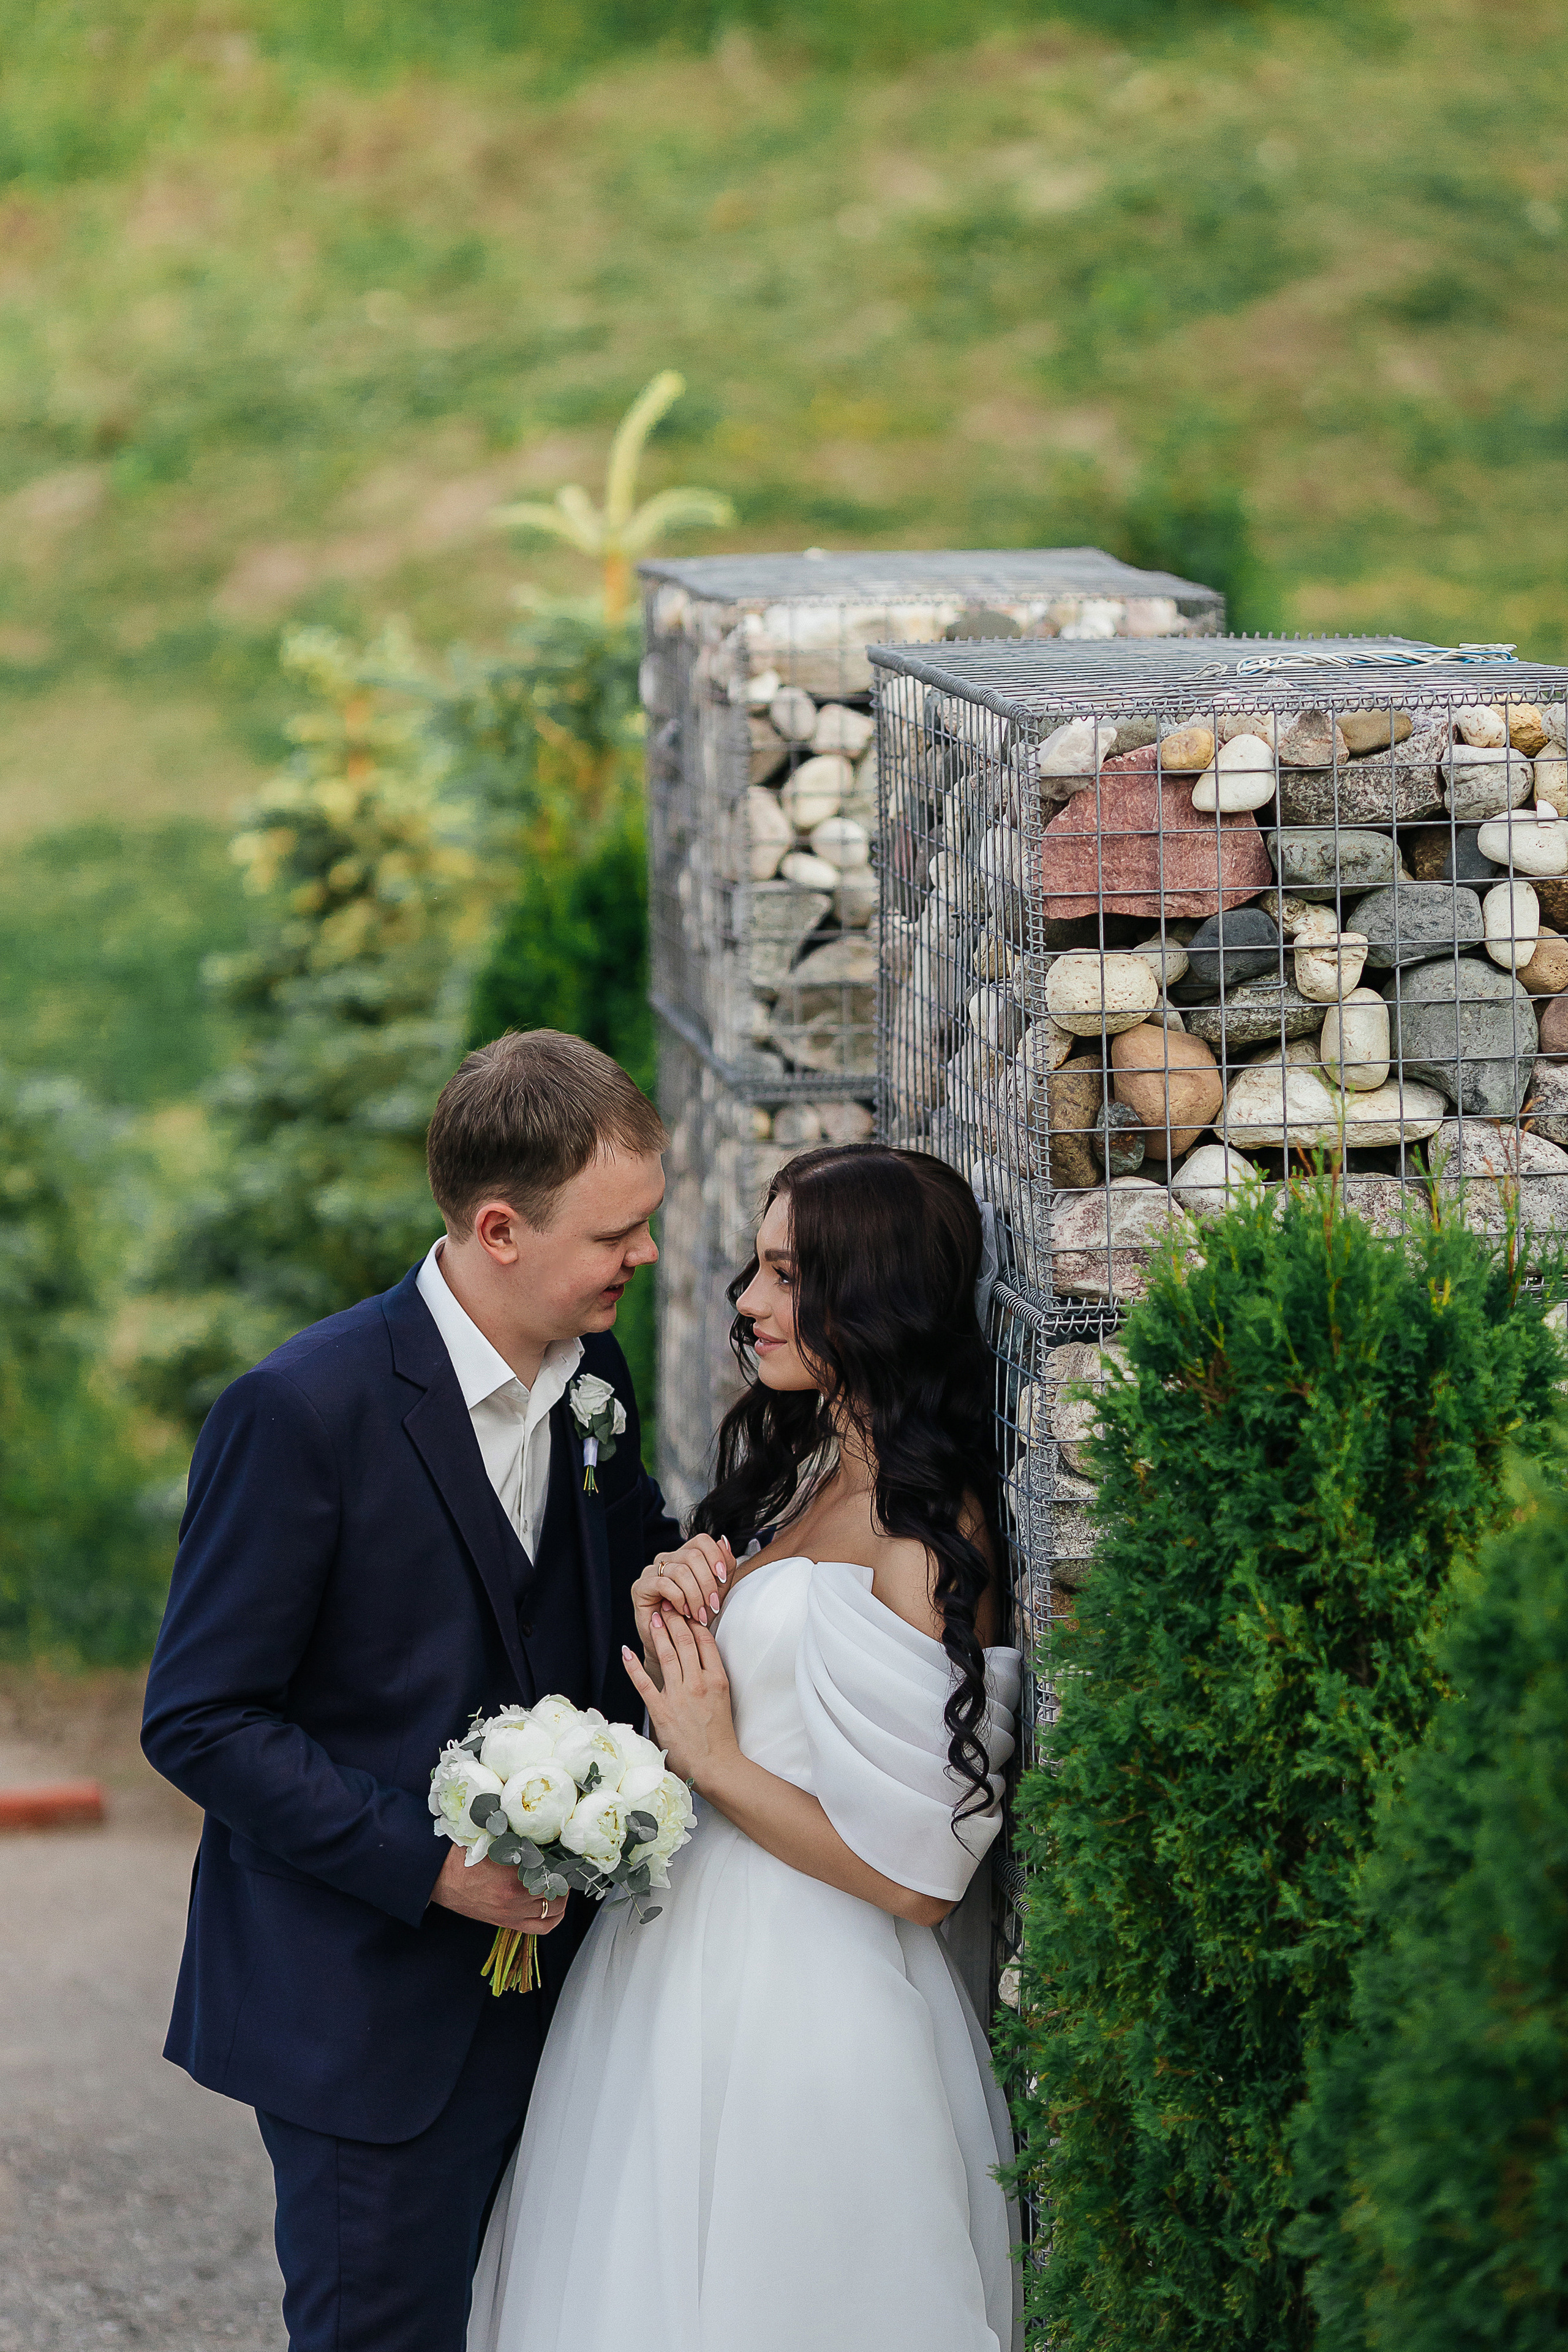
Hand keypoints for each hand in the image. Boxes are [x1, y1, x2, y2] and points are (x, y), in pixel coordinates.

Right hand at [429, 1843, 568, 1933]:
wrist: (438, 1876)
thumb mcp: (493, 1839)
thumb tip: (544, 1834)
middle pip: (557, 1889)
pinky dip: (553, 1916)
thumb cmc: (462, 1854)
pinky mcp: (507, 1923)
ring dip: (561, 1895)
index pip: (552, 1867)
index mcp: (512, 1872)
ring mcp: (512, 1913)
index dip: (563, 1858)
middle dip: (564, 1876)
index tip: (565, 1852)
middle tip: (565, 1865)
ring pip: (553, 1909)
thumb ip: (519, 1840)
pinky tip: (554, 1904)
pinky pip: (542, 1927)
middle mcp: (515, 1896)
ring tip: (560, 1882)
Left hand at [622, 1609, 740, 1794]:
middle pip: (685, 1641)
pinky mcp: (661, 1711)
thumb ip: (712, 1676)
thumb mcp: (724, 1698)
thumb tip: (699, 1656)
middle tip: (667, 1603)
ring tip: (652, 1616)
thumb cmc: (720, 1734)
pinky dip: (633, 1666)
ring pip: (666, 1655)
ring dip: (658, 1633)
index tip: (686, 1609)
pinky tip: (626, 1650)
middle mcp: (698, 1683)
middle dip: (674, 1619)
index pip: (705, 1640)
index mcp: (717, 1679)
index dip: (693, 1621)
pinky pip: (644, 1683)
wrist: (715, 1764)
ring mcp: (679, 1696)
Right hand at [632, 1535, 735, 1652]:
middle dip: (707, 1582)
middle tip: (712, 1605)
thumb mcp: (717, 1591)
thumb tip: (724, 1541)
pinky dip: (678, 1599)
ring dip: (695, 1595)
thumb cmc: (696, 1617)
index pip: (702, 1541)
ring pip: (680, 1571)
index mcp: (685, 1556)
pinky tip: (683, 1612)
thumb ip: (725, 1566)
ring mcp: (652, 1571)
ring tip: (699, 1614)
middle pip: (693, 1555)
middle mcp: (667, 1559)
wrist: (676, 1644)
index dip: (716, 1556)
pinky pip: (664, 1584)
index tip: (723, 1579)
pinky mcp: (640, 1587)